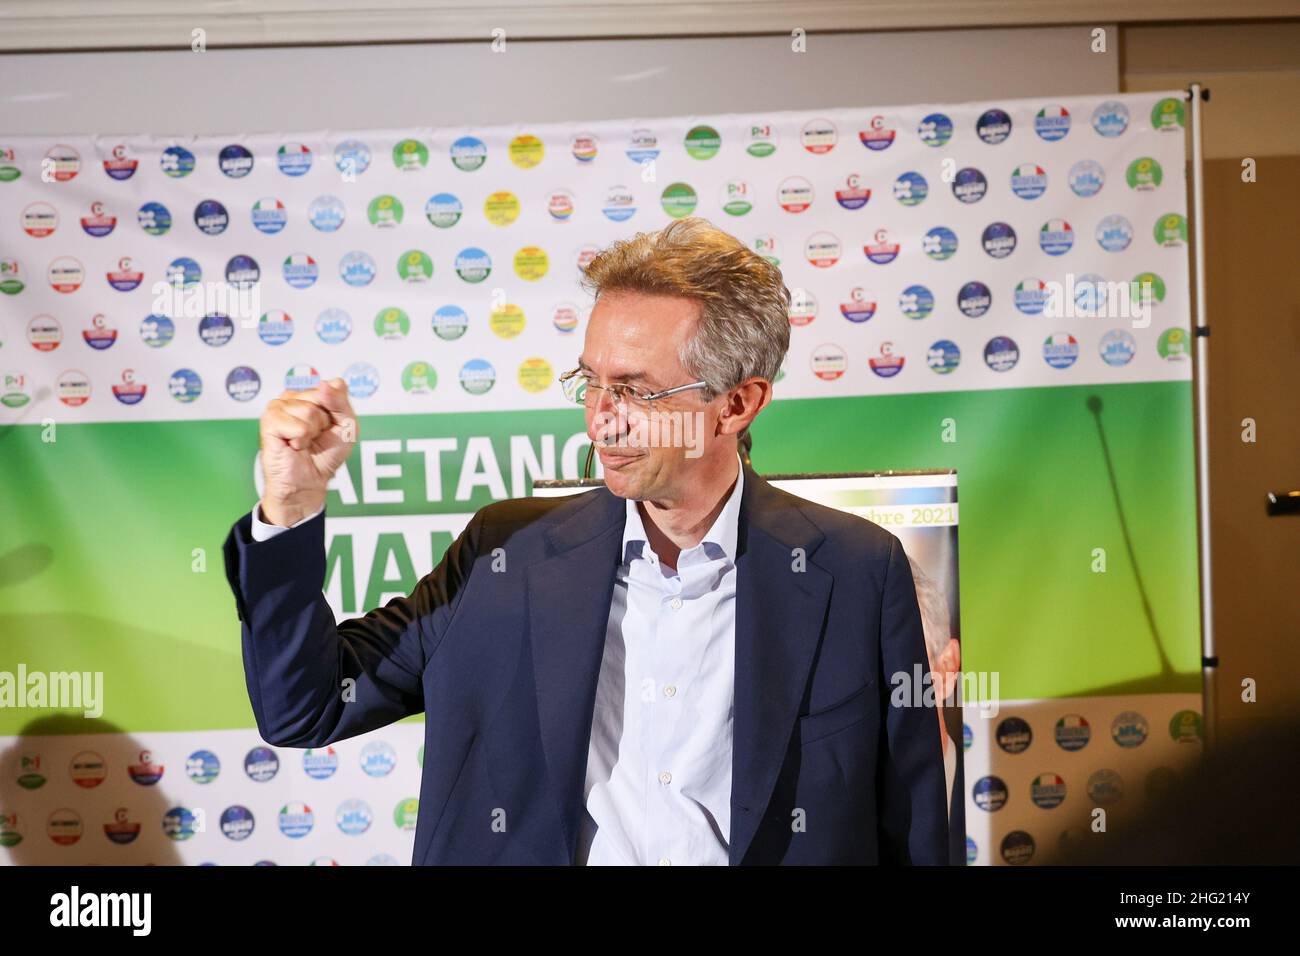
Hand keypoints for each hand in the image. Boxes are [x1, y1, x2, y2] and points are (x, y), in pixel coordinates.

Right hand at [258, 377, 356, 525]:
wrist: (309, 480)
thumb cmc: (326, 454)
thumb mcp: (347, 426)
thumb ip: (341, 402)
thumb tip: (327, 382)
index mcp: (310, 394)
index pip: (333, 387)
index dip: (338, 412)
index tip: (330, 427)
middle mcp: (292, 396)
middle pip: (321, 397)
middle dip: (325, 422)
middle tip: (315, 436)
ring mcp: (278, 407)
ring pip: (309, 411)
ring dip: (311, 433)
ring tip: (302, 441)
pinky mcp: (269, 421)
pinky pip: (297, 426)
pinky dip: (300, 440)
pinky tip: (292, 445)